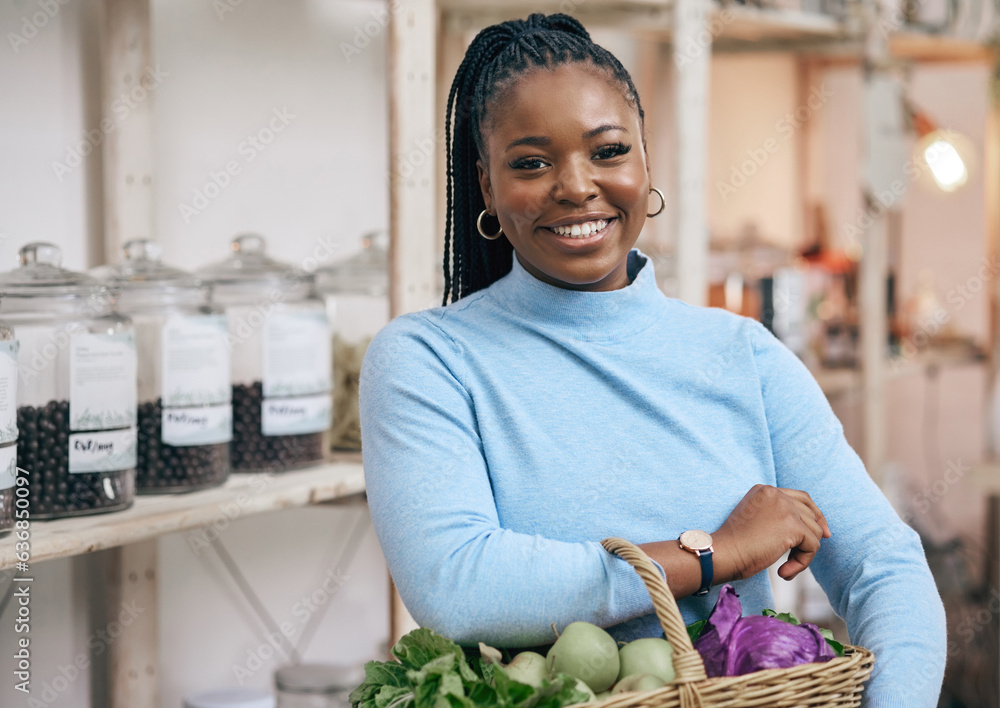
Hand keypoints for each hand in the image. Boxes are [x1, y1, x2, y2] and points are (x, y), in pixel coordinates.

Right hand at [712, 485, 830, 581]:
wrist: (722, 553)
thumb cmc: (733, 545)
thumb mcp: (755, 520)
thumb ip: (776, 516)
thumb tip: (810, 528)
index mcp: (764, 490)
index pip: (800, 497)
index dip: (814, 514)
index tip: (822, 531)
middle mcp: (775, 494)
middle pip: (810, 513)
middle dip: (814, 534)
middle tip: (811, 551)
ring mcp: (785, 508)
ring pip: (814, 532)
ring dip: (803, 554)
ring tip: (785, 568)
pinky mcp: (792, 526)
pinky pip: (812, 547)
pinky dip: (802, 563)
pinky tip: (783, 572)